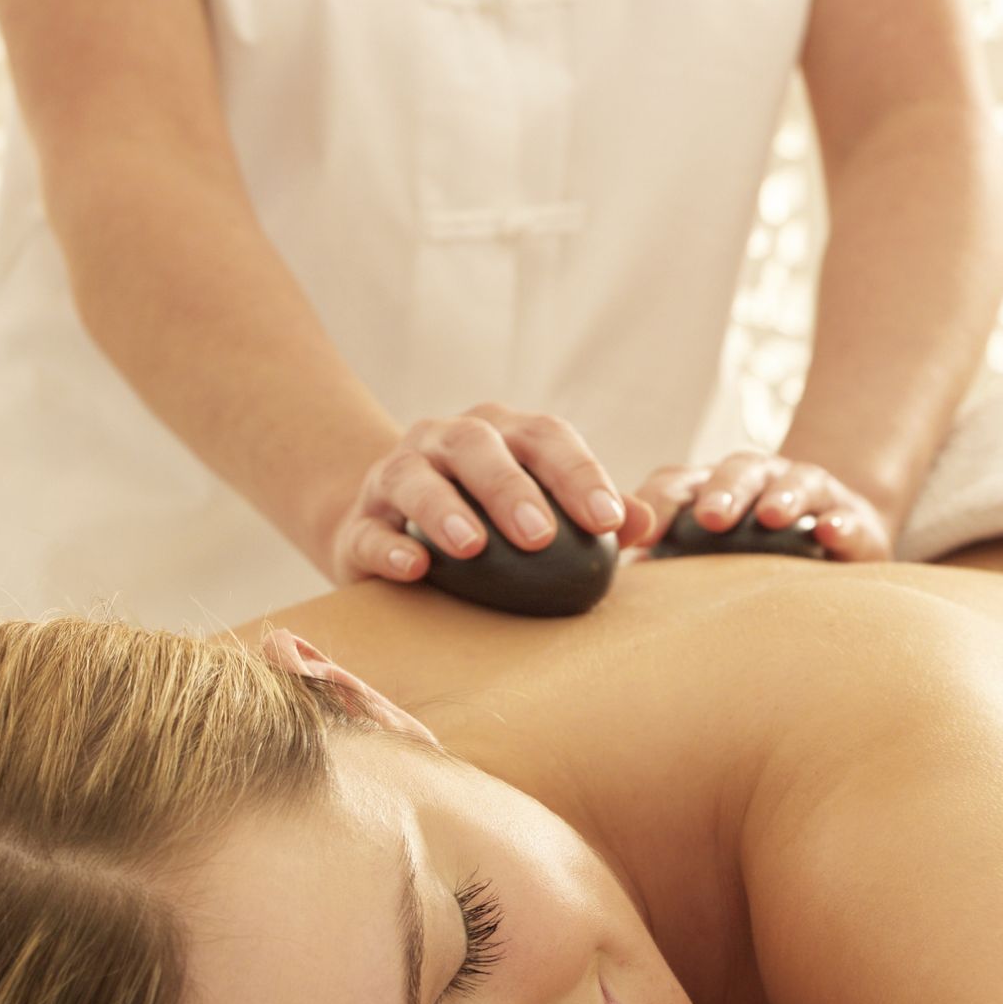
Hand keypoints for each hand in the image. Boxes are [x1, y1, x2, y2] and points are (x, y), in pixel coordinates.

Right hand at [324, 403, 655, 586]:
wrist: (392, 531)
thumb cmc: (492, 524)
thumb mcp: (544, 514)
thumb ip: (594, 516)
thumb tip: (644, 525)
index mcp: (504, 435)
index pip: (546, 438)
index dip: (578, 473)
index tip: (607, 519)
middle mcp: (447, 442)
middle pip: (479, 446)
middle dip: (511, 488)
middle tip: (540, 536)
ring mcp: (396, 475)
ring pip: (417, 477)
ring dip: (445, 508)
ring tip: (472, 546)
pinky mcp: (358, 523)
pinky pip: (371, 529)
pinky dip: (389, 545)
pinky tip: (413, 568)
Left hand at [632, 451, 894, 562]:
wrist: (831, 541)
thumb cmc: (745, 557)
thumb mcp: (703, 560)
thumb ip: (662, 571)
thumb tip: (609, 598)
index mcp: (709, 490)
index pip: (677, 484)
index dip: (660, 502)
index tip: (642, 534)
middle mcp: (757, 481)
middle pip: (737, 473)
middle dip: (723, 491)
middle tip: (710, 517)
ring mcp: (807, 494)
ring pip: (794, 484)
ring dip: (781, 497)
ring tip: (771, 517)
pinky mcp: (852, 518)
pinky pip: (847, 517)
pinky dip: (841, 524)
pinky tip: (831, 534)